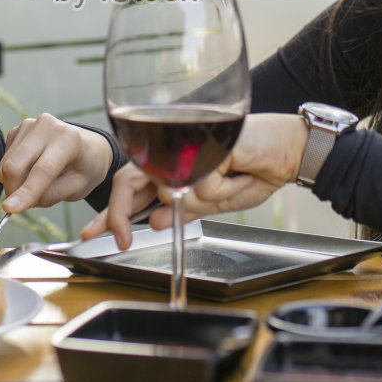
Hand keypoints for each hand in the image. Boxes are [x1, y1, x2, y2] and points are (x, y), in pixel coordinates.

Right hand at [0, 113, 113, 212]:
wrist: (88, 148)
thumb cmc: (85, 169)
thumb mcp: (77, 188)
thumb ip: (49, 195)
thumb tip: (17, 203)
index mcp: (69, 139)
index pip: (43, 169)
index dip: (26, 191)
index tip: (10, 209)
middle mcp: (47, 126)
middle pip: (15, 165)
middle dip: (13, 190)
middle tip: (21, 205)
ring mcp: (29, 125)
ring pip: (6, 164)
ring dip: (14, 183)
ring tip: (36, 183)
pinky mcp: (17, 130)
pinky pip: (4, 160)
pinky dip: (13, 173)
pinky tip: (30, 169)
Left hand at [79, 112, 309, 247]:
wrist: (290, 150)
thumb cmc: (258, 170)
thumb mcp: (219, 200)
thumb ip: (187, 209)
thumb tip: (157, 223)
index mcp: (174, 169)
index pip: (132, 186)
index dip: (111, 211)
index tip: (92, 234)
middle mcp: (173, 154)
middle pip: (130, 181)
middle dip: (121, 214)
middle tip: (119, 240)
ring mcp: (184, 145)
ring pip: (166, 189)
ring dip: (199, 201)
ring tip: (228, 184)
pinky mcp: (201, 141)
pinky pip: (201, 185)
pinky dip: (223, 187)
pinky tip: (240, 171)